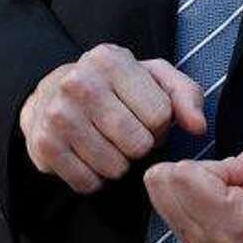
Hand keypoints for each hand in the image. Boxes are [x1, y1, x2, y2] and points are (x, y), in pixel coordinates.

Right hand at [19, 44, 205, 193]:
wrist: (50, 95)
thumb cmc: (112, 89)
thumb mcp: (152, 79)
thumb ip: (185, 95)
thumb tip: (198, 126)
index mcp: (110, 60)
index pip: (160, 115)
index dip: (158, 124)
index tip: (142, 117)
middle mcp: (79, 83)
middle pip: (138, 144)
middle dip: (138, 145)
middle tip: (124, 133)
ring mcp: (58, 114)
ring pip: (115, 167)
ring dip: (117, 163)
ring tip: (105, 142)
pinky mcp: (44, 145)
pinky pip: (88, 183)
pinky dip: (93, 177)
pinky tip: (87, 155)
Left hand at [143, 121, 242, 242]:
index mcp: (239, 233)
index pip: (186, 180)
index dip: (218, 168)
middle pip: (166, 183)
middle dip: (202, 172)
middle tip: (235, 181)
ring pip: (158, 184)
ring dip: (193, 176)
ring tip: (227, 185)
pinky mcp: (182, 236)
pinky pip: (157, 189)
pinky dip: (184, 182)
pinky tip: (214, 190)